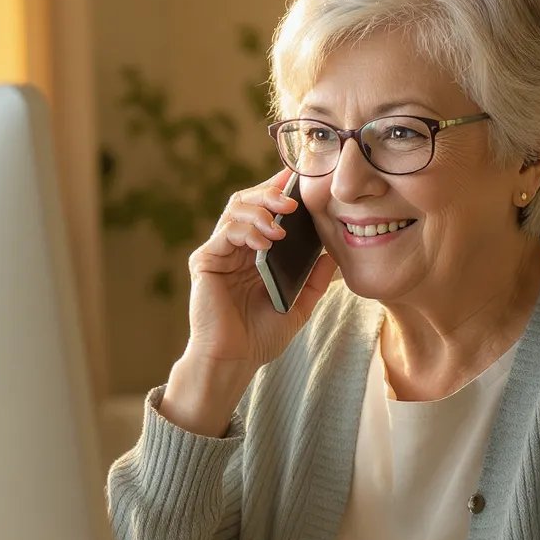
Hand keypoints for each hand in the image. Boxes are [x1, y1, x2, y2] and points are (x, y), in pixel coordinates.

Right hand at [185, 169, 335, 369]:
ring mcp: (218, 252)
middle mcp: (234, 247)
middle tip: (293, 197)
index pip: (266, 210)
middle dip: (271, 193)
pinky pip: (226, 232)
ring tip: (282, 220)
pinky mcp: (205, 261)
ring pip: (235, 209)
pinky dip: (247, 230)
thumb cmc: (261, 336)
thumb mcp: (298, 305)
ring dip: (261, 208)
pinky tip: (266, 242)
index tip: (302, 178)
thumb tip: (334, 255)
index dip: (281, 190)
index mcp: (255, 252)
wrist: (234, 361)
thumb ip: (314, 280)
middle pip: (248, 200)